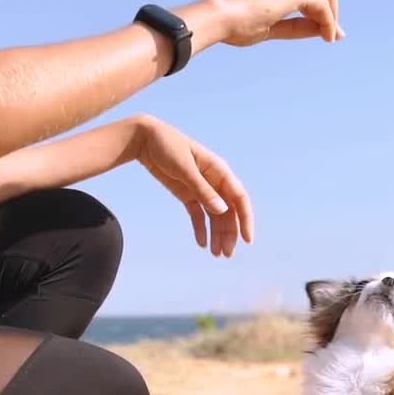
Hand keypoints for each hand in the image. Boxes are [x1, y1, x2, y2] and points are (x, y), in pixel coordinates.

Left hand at [132, 116, 253, 257]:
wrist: (146, 140)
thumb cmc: (167, 147)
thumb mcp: (184, 168)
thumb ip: (202, 189)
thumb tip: (222, 210)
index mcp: (219, 171)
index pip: (239, 198)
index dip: (246, 219)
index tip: (247, 239)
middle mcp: (214, 181)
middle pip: (228, 211)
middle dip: (229, 233)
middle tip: (226, 254)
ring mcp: (201, 189)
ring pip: (214, 216)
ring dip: (217, 234)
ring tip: (216, 254)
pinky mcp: (187, 194)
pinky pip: (198, 215)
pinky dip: (201, 229)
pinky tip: (202, 244)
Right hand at [205, 0, 343, 46]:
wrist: (219, 17)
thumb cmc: (235, 24)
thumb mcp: (271, 27)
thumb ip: (296, 26)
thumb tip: (321, 30)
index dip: (321, 13)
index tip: (328, 32)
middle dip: (330, 9)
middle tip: (333, 34)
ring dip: (332, 14)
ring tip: (331, 35)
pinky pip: (321, 5)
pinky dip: (329, 21)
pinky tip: (328, 36)